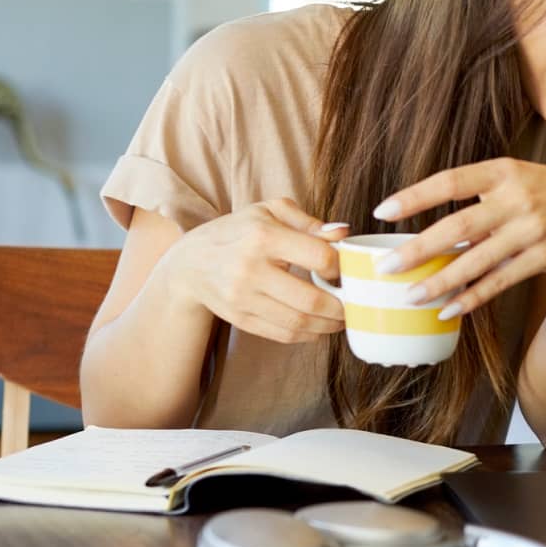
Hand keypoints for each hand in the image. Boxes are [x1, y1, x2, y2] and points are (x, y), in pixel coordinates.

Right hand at [158, 198, 347, 343]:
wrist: (190, 262)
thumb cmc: (239, 231)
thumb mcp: (269, 211)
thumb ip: (308, 222)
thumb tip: (343, 233)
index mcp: (263, 236)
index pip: (318, 256)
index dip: (340, 266)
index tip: (346, 269)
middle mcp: (250, 269)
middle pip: (311, 299)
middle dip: (342, 306)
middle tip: (355, 303)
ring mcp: (243, 298)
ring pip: (299, 322)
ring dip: (329, 325)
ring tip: (342, 318)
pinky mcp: (240, 318)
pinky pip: (283, 334)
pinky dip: (308, 335)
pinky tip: (319, 326)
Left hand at [371, 158, 545, 316]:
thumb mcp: (514, 175)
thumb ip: (477, 192)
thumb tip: (429, 223)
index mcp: (503, 170)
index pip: (451, 181)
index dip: (415, 197)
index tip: (382, 211)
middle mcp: (517, 199)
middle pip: (459, 227)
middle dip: (419, 249)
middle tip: (386, 267)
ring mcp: (532, 230)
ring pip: (477, 261)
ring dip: (441, 282)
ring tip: (411, 296)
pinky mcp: (543, 257)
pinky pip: (500, 281)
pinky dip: (472, 297)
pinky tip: (448, 308)